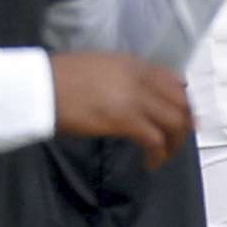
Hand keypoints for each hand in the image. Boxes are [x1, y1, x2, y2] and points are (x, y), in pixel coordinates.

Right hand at [52, 49, 191, 162]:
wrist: (41, 86)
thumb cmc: (61, 78)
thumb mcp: (101, 66)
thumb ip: (124, 77)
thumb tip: (136, 94)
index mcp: (136, 64)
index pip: (175, 82)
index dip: (183, 102)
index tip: (184, 116)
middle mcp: (142, 78)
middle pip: (180, 103)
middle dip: (184, 125)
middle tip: (177, 141)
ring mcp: (136, 98)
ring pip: (175, 123)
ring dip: (174, 143)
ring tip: (164, 156)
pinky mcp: (126, 120)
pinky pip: (156, 140)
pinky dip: (158, 155)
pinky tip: (150, 163)